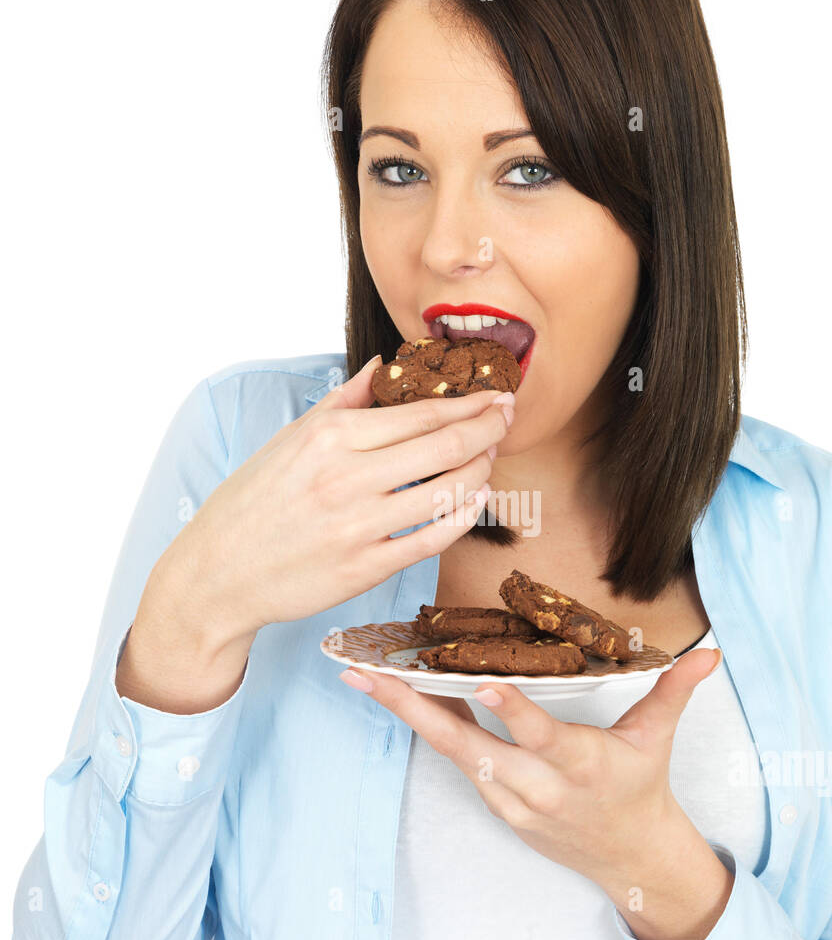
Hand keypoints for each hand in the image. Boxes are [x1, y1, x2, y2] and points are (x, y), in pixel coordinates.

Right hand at [154, 356, 514, 646]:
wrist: (217, 573)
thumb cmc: (252, 503)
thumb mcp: (289, 440)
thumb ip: (341, 402)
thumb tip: (381, 365)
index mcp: (330, 437)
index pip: (420, 413)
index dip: (469, 403)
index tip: (494, 395)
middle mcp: (347, 478)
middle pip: (445, 446)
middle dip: (487, 428)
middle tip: (506, 418)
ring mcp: (358, 525)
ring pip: (448, 492)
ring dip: (481, 471)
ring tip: (487, 459)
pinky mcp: (365, 567)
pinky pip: (432, 539)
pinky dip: (463, 516)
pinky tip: (473, 501)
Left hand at [340, 644, 733, 939]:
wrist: (630, 858)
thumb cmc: (640, 788)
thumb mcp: (657, 738)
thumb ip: (674, 690)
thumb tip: (708, 652)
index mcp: (580, 764)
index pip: (541, 736)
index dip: (512, 714)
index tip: (481, 685)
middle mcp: (539, 786)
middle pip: (469, 748)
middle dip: (415, 712)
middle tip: (370, 678)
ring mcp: (512, 802)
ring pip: (455, 756)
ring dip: (412, 718)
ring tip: (370, 681)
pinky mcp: (499, 809)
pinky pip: (462, 766)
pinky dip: (436, 734)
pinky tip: (408, 701)